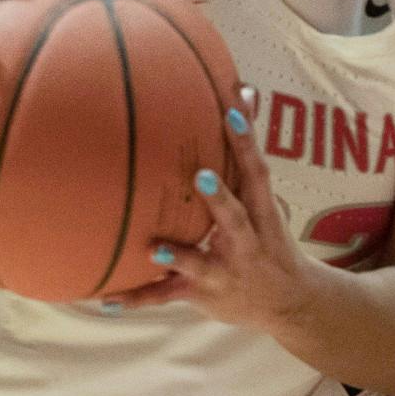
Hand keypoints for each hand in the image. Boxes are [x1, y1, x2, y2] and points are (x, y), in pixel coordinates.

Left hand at [115, 88, 311, 333]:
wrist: (288, 301)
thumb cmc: (269, 237)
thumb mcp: (267, 202)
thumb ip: (247, 159)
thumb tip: (244, 95)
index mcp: (262, 212)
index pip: (258, 170)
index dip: (247, 140)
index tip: (234, 109)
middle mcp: (247, 241)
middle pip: (235, 216)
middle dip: (219, 197)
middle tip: (201, 174)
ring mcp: (225, 269)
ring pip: (200, 261)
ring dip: (178, 255)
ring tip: (154, 249)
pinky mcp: (203, 292)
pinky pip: (166, 295)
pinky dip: (137, 297)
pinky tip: (106, 298)